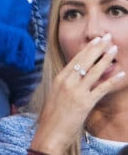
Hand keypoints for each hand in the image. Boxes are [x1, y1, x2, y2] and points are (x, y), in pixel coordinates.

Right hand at [30, 34, 125, 154]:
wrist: (50, 132)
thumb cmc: (52, 116)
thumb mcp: (56, 94)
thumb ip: (66, 83)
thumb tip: (76, 76)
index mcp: (60, 78)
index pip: (76, 59)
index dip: (88, 48)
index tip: (96, 40)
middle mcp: (68, 81)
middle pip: (85, 60)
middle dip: (97, 47)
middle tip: (107, 37)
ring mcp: (76, 91)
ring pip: (94, 71)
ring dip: (106, 59)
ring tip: (114, 49)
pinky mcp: (85, 103)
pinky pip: (101, 89)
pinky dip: (112, 80)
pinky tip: (120, 74)